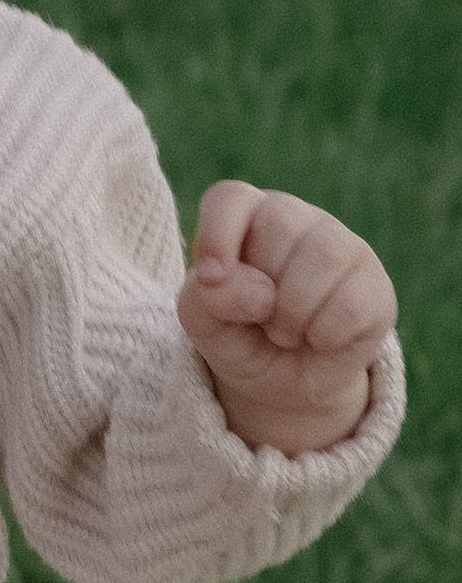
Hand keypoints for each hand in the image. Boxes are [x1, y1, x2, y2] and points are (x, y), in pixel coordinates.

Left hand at [178, 180, 395, 453]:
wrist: (282, 384)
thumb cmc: (238, 337)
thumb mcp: (205, 323)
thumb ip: (210, 299)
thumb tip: (259, 294)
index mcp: (246, 217)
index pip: (230, 198)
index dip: (217, 234)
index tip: (208, 278)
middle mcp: (297, 219)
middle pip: (279, 225)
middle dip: (259, 288)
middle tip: (258, 317)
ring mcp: (344, 246)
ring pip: (325, 256)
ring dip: (292, 313)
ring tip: (284, 332)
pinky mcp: (376, 286)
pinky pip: (352, 304)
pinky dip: (324, 335)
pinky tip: (319, 338)